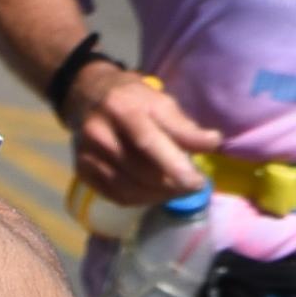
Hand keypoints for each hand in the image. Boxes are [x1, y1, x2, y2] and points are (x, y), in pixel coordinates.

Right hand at [67, 61, 205, 206]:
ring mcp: (87, 155)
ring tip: (178, 191)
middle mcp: (99, 133)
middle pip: (140, 171)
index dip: (175, 165)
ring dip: (159, 196)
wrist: (89, 96)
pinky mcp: (83, 171)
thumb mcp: (161, 102)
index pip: (148, 142)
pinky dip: (141, 200)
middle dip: (172, 184)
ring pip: (128, 189)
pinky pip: (116, 196)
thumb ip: (183, 126)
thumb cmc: (133, 99)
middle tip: (193, 186)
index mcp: (122, 109)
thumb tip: (212, 143)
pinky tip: (156, 194)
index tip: (198, 181)